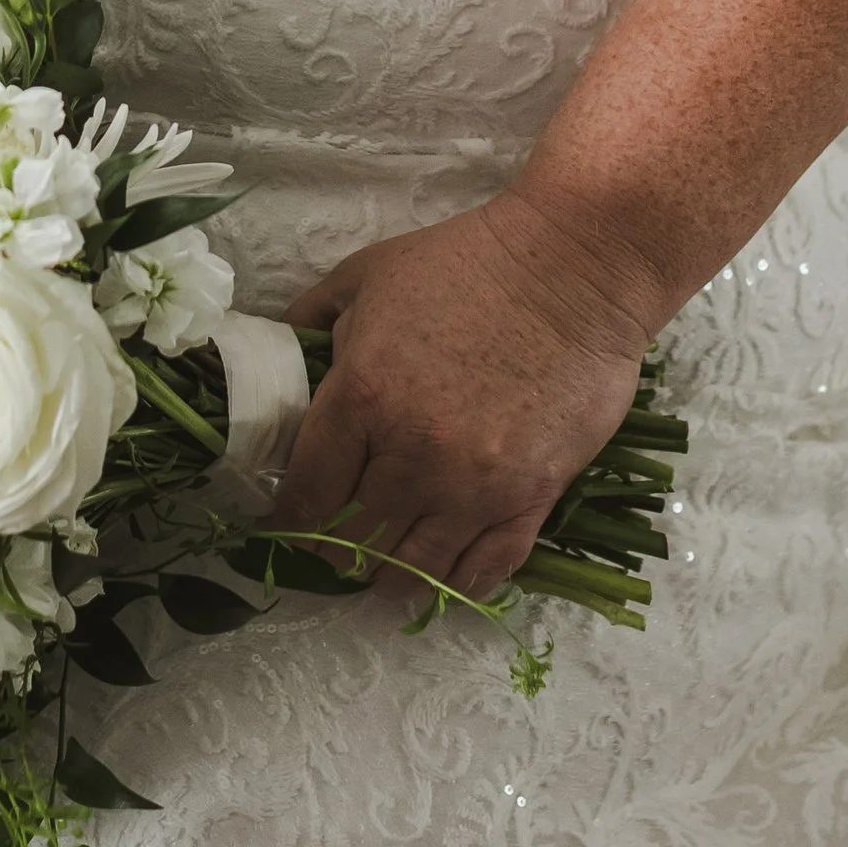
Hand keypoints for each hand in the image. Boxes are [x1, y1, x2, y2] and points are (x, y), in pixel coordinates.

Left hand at [272, 186, 653, 603]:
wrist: (571, 267)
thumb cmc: (465, 262)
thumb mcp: (365, 274)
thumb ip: (310, 320)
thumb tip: (276, 357)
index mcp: (362, 397)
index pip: (307, 493)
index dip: (291, 517)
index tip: (292, 520)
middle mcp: (413, 455)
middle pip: (355, 541)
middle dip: (336, 549)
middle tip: (336, 543)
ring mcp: (475, 484)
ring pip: (415, 568)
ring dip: (390, 576)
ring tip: (383, 569)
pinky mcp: (532, 496)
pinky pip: (486, 569)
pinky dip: (457, 583)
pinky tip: (444, 575)